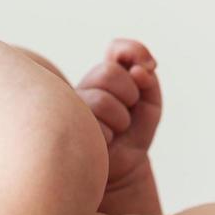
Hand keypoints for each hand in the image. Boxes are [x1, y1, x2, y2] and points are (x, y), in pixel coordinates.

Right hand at [75, 39, 161, 188]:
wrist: (123, 166)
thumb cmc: (134, 132)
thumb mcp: (149, 104)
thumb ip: (148, 82)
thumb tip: (139, 70)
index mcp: (104, 75)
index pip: (117, 49)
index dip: (134, 51)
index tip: (149, 67)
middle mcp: (85, 85)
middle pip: (108, 72)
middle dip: (130, 93)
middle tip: (129, 109)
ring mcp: (70, 105)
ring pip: (101, 101)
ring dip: (120, 119)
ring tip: (117, 130)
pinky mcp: (65, 128)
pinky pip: (96, 127)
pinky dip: (109, 137)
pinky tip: (103, 143)